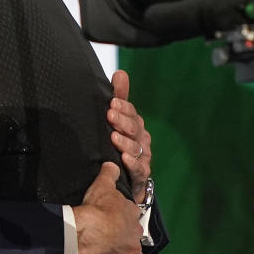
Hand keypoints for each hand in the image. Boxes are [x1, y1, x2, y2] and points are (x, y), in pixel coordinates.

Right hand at [73, 162, 144, 253]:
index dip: (124, 214)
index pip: (131, 212)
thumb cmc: (97, 207)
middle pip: (135, 235)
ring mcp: (130, 250)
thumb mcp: (102, 184)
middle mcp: (134, 233)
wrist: (91, 230)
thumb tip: (112, 163)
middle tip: (122, 239)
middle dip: (130, 237)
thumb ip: (109, 173)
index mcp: (130, 213)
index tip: (118, 215)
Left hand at [107, 70, 151, 201]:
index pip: (131, 113)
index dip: (123, 107)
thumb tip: (120, 73)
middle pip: (134, 128)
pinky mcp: (141, 175)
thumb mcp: (118, 121)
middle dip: (122, 121)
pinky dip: (132, 164)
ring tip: (113, 137)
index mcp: (135, 125)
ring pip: (135, 148)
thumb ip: (119, 97)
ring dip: (125, 142)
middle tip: (110, 115)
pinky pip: (139, 169)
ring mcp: (143, 157)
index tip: (111, 102)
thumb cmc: (120, 145)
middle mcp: (141, 140)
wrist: (126, 180)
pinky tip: (124, 159)